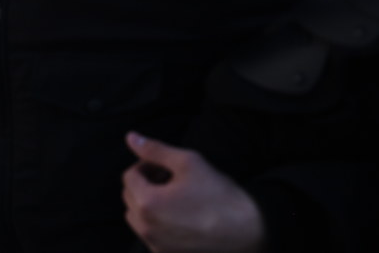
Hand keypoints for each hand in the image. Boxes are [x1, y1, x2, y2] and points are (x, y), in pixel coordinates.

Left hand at [122, 132, 265, 252]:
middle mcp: (146, 228)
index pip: (129, 176)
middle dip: (145, 184)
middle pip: (130, 198)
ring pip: (138, 219)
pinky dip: (158, 225)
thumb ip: (155, 149)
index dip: (146, 165)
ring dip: (149, 204)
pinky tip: (182, 218)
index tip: (165, 167)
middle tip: (171, 179)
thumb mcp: (188, 162)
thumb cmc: (219, 196)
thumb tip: (130, 137)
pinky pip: (151, 237)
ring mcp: (156, 246)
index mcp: (147, 203)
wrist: (249, 232)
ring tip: (176, 198)